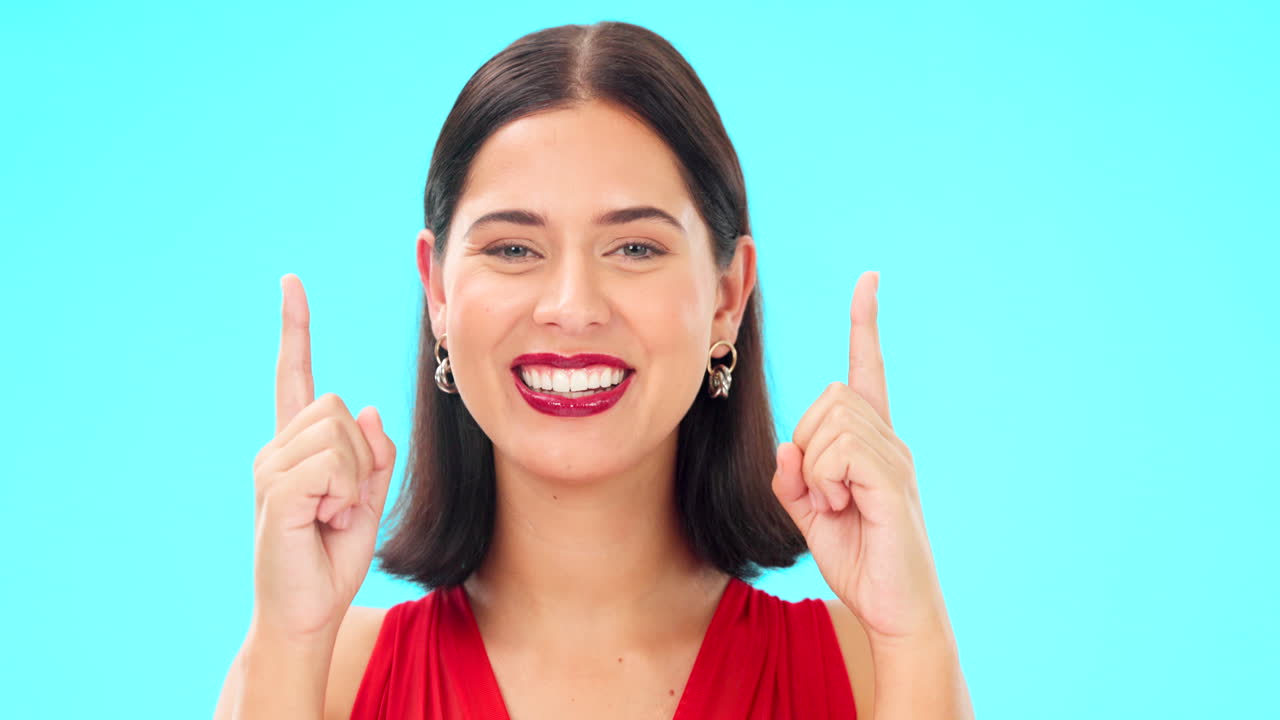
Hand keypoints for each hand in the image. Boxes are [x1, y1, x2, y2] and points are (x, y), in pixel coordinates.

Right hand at [249, 273, 396, 641]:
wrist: (305, 612)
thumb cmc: (332, 557)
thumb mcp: (367, 499)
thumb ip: (373, 454)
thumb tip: (370, 410)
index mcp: (296, 445)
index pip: (296, 376)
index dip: (295, 329)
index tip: (291, 283)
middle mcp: (276, 448)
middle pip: (340, 406)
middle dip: (362, 456)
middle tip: (342, 505)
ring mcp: (270, 467)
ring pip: (341, 434)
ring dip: (354, 480)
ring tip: (331, 517)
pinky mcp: (275, 491)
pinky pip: (332, 466)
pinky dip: (344, 497)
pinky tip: (324, 522)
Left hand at [771, 271, 948, 644]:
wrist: (894, 611)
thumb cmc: (858, 561)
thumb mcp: (808, 514)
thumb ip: (793, 477)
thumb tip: (787, 446)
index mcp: (871, 443)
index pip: (867, 370)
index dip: (864, 325)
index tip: (868, 280)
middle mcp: (889, 441)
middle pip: (830, 397)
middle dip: (807, 441)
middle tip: (824, 494)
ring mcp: (895, 458)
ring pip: (831, 423)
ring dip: (817, 469)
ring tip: (838, 506)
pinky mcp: (893, 481)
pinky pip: (841, 452)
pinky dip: (827, 481)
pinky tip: (843, 508)